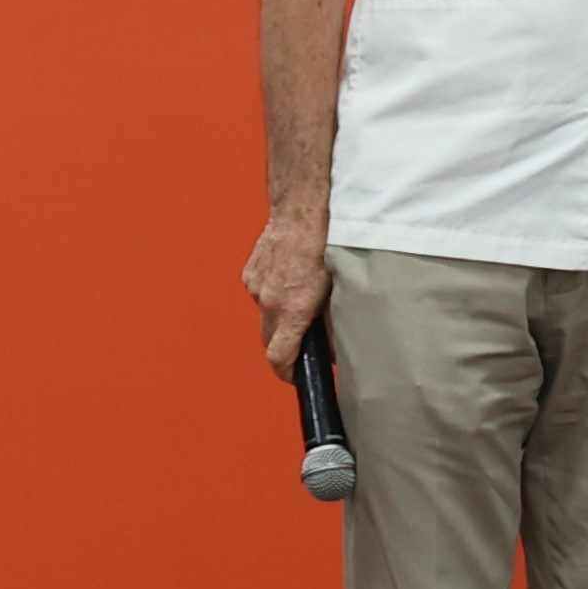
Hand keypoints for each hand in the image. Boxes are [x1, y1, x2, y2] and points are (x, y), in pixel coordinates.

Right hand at [240, 210, 326, 380]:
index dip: (287, 374)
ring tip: (300, 297)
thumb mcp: (337, 290)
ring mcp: (256, 286)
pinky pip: (260, 292)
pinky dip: (272, 293)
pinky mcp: (250, 272)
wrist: (301, 210)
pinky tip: (289, 278)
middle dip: (284, 346)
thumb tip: (336, 345)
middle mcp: (269, 301)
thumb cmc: (326, 246)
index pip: (279, 358)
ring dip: (279, 315)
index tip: (296, 378)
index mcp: (292, 310)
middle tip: (303, 341)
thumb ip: (333, 322)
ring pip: (265, 314)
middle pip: (269, 340)